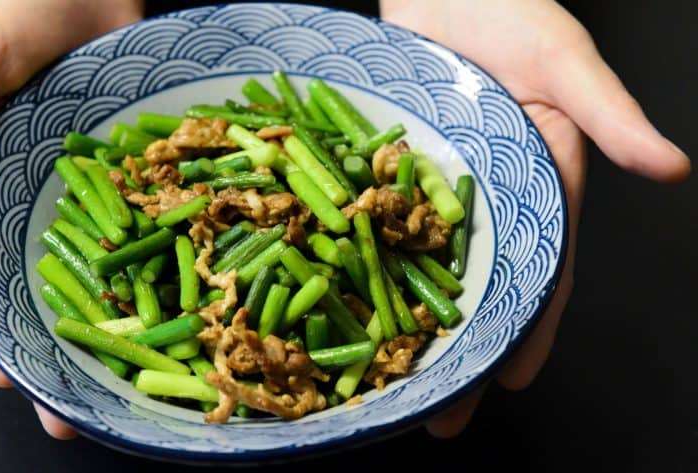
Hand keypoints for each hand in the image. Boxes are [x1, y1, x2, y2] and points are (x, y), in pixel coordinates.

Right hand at [0, 0, 143, 438]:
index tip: (10, 379)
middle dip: (62, 350)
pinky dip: (167, 266)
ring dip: (122, 324)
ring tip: (137, 385)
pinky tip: (188, 308)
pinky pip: (157, 225)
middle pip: (49, 287)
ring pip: (109, 269)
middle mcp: (45, 200)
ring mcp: (99, 191)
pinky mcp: (145, 172)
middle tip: (79, 413)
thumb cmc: (27, 9)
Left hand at [381, 0, 689, 436]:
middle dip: (465, 347)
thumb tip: (673, 171)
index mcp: (540, 183)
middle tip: (442, 413)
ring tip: (392, 385)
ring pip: (426, 267)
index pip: (541, 268)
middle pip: (480, 284)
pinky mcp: (395, 170)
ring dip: (412, 324)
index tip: (510, 379)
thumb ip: (610, 117)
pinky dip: (370, 267)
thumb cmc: (508, 9)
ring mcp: (437, 186)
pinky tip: (352, 308)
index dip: (529, 325)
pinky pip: (381, 226)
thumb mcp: (564, 62)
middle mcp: (490, 197)